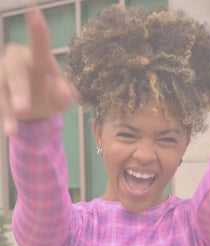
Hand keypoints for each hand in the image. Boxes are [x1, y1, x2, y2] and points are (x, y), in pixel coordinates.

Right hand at [0, 7, 72, 134]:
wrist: (33, 110)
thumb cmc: (50, 96)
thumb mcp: (62, 99)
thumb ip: (64, 95)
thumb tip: (65, 93)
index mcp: (39, 59)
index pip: (40, 46)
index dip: (37, 31)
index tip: (34, 11)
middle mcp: (17, 61)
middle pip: (16, 73)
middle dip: (19, 92)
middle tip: (24, 110)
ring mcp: (2, 74)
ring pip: (1, 89)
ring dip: (6, 110)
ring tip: (13, 131)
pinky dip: (3, 116)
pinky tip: (10, 129)